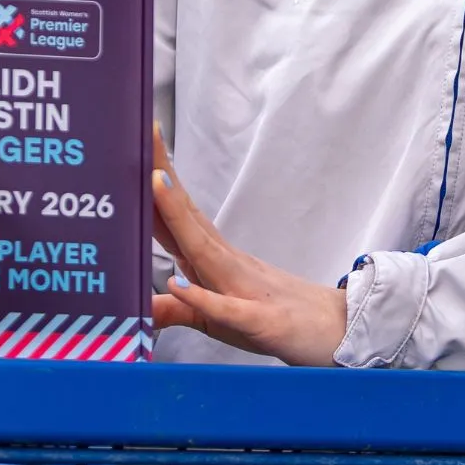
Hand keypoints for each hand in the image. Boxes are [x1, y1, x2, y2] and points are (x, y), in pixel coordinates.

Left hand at [151, 125, 347, 365]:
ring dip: (180, 217)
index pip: (176, 218)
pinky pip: (229, 309)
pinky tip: (178, 285)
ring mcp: (243, 289)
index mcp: (213, 261)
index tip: (136, 142)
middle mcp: (226, 264)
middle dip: (161, 177)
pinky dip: (203, 296)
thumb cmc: (272, 321)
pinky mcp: (259, 322)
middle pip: (188, 218)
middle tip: (142, 132)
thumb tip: (132, 307)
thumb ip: (177, 310)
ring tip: (154, 181)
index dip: (152, 183)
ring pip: (205, 250)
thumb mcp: (214, 320)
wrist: (332, 331)